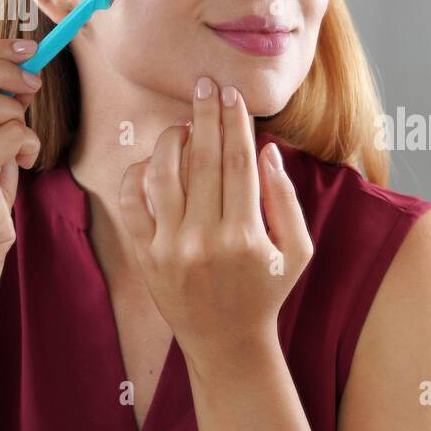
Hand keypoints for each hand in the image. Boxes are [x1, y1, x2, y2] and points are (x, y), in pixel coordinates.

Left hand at [119, 76, 313, 371]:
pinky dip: (139, 173)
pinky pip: (132, 202)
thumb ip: (286, 200)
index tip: (234, 96)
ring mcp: (168, 248)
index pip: (237, 163)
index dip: (236, 124)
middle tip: (206, 85)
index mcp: (246, 236)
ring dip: (172, 139)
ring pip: (163, 174)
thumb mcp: (297, 250)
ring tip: (184, 123)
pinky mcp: (144, 256)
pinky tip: (156, 159)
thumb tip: (267, 151)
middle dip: (204, 116)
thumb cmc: (266, 291)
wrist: (226, 344)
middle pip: (201, 160)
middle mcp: (203, 240)